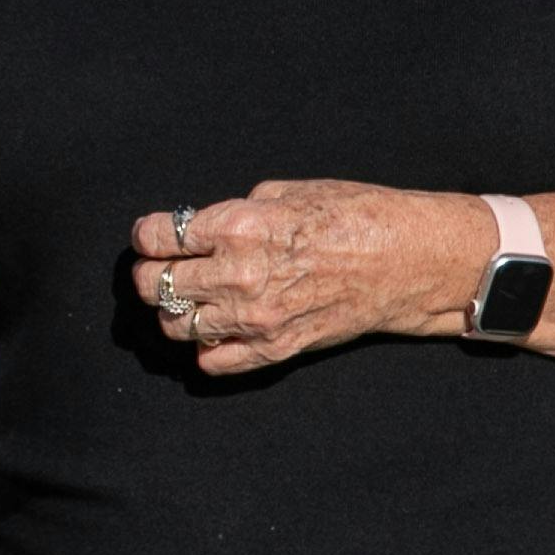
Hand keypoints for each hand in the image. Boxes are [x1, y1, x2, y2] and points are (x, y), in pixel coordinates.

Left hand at [130, 184, 487, 376]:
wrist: (407, 261)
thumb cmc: (354, 215)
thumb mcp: (288, 192)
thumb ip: (237, 211)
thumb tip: (205, 226)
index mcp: (237, 226)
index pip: (158, 237)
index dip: (147, 236)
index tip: (151, 237)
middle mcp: (238, 275)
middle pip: (155, 285)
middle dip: (150, 274)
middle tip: (160, 269)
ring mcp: (256, 318)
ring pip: (177, 327)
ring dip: (175, 312)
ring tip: (189, 299)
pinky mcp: (276, 348)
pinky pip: (214, 361)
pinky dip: (206, 348)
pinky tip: (215, 331)